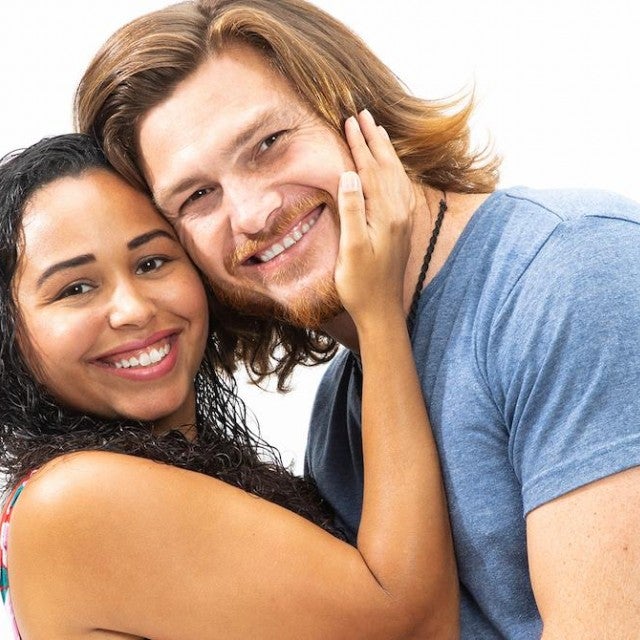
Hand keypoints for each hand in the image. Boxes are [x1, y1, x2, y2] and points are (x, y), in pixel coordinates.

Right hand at [334, 110, 415, 328]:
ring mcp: (403, 219)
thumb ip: (352, 210)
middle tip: (364, 114)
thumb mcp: (352, 249)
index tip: (350, 121)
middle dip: (375, 139)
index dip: (359, 145)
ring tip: (378, 130)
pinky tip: (391, 168)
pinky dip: (393, 170)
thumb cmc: (360, 284)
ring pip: (396, 175)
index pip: (370, 170)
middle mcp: (399, 212)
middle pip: (387, 166)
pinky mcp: (402, 227)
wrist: (382, 311)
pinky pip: (400, 188)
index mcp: (386, 214)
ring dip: (386, 151)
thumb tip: (349, 174)